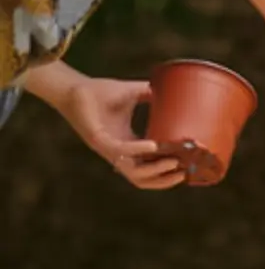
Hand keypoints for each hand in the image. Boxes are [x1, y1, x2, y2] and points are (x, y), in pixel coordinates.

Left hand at [54, 75, 184, 188]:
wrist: (74, 87)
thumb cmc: (100, 92)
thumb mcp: (134, 94)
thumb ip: (152, 93)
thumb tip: (176, 87)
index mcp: (129, 145)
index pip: (149, 168)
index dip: (167, 172)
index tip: (187, 166)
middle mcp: (119, 152)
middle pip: (143, 179)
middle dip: (164, 180)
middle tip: (182, 173)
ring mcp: (108, 149)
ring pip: (133, 174)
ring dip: (154, 172)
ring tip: (172, 163)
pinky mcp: (98, 141)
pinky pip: (121, 152)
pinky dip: (138, 151)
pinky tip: (153, 145)